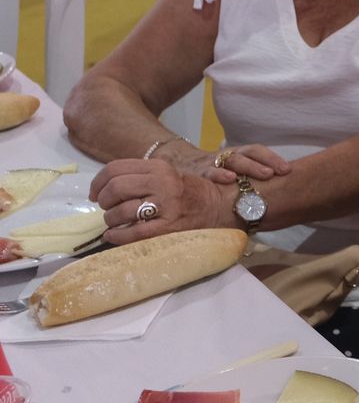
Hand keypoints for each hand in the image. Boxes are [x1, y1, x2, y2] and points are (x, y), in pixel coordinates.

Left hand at [90, 159, 234, 244]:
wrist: (220, 207)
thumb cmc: (190, 192)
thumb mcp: (167, 175)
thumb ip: (141, 177)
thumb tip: (104, 188)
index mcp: (159, 167)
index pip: (116, 169)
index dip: (98, 182)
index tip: (95, 194)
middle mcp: (162, 183)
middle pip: (116, 188)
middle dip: (104, 201)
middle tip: (107, 208)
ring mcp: (166, 206)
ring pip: (121, 211)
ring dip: (111, 219)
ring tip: (115, 222)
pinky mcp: (169, 227)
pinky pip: (133, 232)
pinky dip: (117, 235)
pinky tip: (114, 235)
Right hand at [165, 143, 291, 185]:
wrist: (175, 163)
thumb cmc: (213, 174)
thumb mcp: (231, 173)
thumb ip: (250, 179)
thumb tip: (279, 190)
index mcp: (236, 155)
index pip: (255, 151)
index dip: (271, 158)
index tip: (287, 170)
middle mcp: (224, 157)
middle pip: (243, 155)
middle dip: (259, 163)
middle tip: (273, 173)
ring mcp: (209, 164)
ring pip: (228, 161)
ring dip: (244, 167)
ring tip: (256, 173)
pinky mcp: (196, 174)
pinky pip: (207, 173)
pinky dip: (218, 175)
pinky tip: (228, 179)